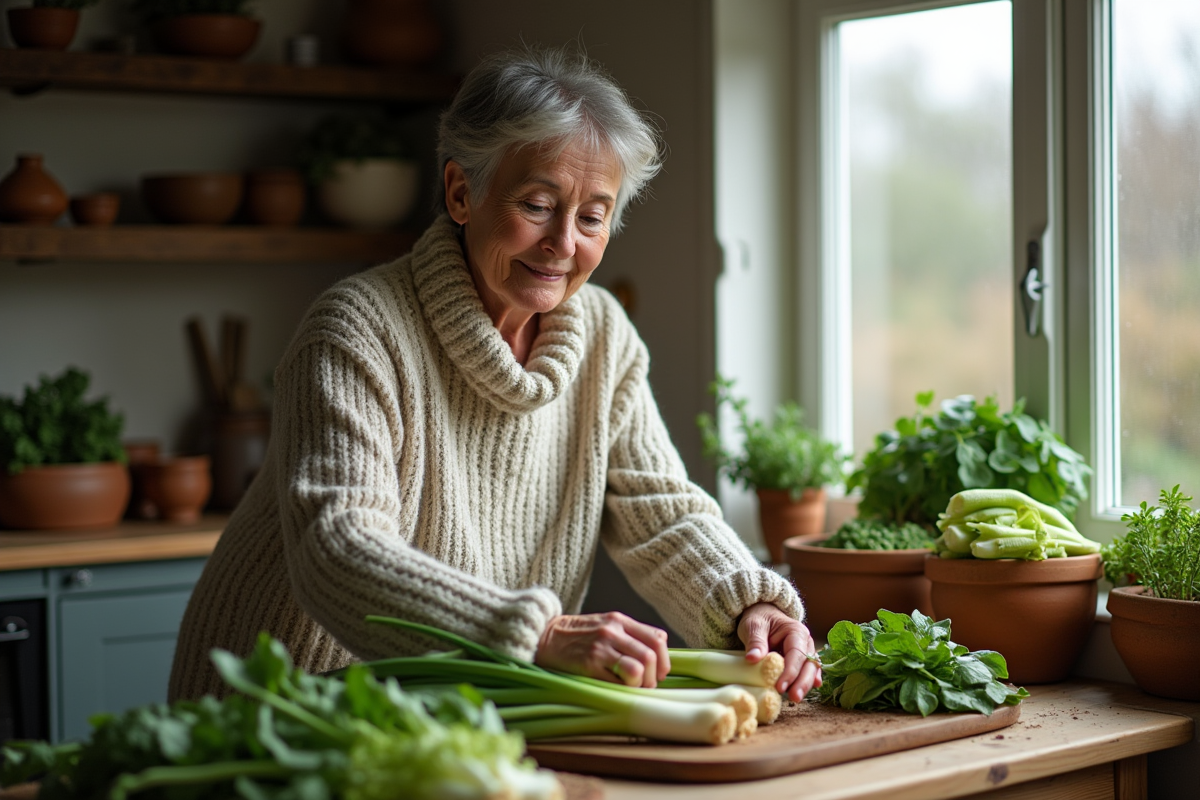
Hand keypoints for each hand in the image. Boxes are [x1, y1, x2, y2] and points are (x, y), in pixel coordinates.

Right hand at [534, 612, 670, 687]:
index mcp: (619, 620)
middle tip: (646, 685)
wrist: (544, 637)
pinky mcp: (589, 664)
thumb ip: (630, 634)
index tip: (659, 672)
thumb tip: (658, 654)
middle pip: (650, 656)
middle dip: (654, 677)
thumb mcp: (605, 624)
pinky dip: (623, 690)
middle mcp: (612, 631)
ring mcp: (600, 647)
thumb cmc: (578, 635)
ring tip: (632, 688)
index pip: (657, 639)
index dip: (664, 661)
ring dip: (640, 685)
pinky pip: (617, 682)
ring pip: (638, 669)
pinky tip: (616, 689)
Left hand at [737, 602, 822, 702]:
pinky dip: (806, 683)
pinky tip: (805, 692)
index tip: (780, 687)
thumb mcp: (753, 625)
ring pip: (810, 671)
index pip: (796, 654)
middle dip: (802, 682)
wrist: (762, 615)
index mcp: (796, 631)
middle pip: (808, 665)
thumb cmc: (759, 618)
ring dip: (804, 685)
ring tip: (795, 699)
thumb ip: (755, 641)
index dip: (790, 672)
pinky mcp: (801, 662)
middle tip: (794, 698)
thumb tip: (752, 659)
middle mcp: (805, 642)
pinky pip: (807, 673)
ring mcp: (805, 653)